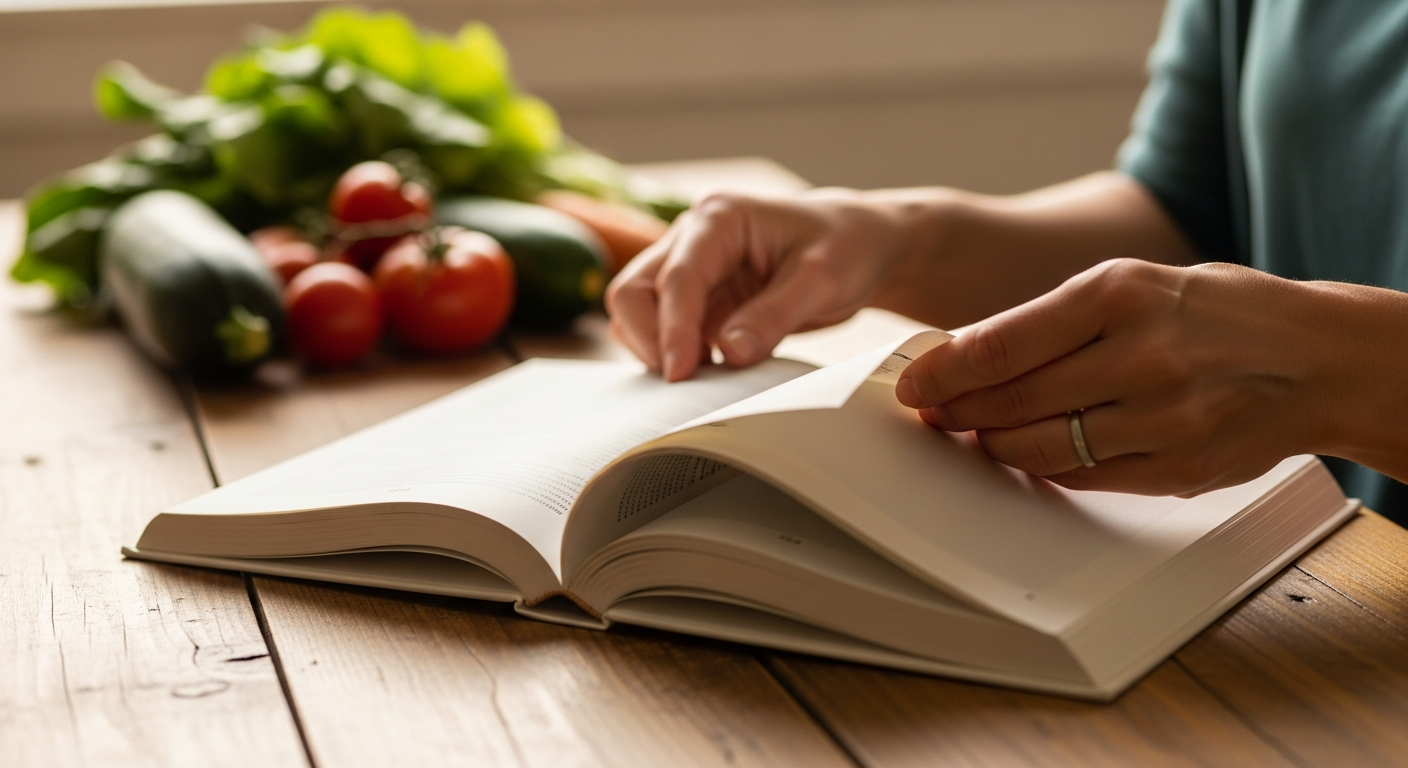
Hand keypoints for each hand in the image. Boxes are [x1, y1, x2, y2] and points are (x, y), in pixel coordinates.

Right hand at [606, 189, 911, 380]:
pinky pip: (664, 329)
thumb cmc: (849, 245)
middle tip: (682, 382)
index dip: (673, 328)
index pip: (678, 276)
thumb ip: (774, 315)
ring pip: (639, 311)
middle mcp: (694, 237)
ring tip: (702, 380)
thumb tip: (729, 353)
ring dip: (657, 348)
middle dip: (649, 338)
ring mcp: (692, 268)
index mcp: (721, 217)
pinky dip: (674, 354)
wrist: (863, 243)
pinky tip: (708, 375)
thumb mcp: (824, 279)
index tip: (680, 375)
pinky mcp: (700, 299)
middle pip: (634, 290)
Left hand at [894, 259, 1345, 495]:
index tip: (914, 384)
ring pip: (1041, 447)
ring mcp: (1160, 417)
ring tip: (978, 434)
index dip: (943, 371)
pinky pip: (1084, 477)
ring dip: (994, 445)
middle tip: (934, 413)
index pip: (1000, 343)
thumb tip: (972, 355)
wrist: (1315, 358)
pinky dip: (1046, 468)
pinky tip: (1029, 454)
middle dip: (958, 412)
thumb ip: (1055, 319)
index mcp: (1119, 293)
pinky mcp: (1176, 467)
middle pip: (1011, 400)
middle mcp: (1139, 354)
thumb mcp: (1135, 285)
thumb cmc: (1216, 314)